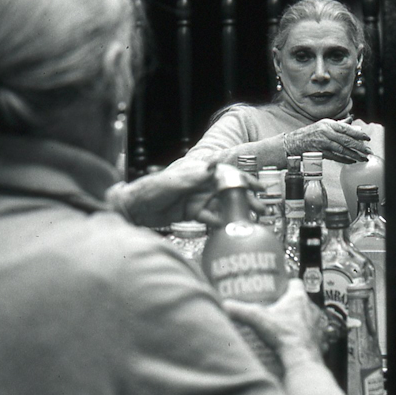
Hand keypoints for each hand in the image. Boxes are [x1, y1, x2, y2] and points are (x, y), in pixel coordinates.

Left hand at [108, 160, 264, 227]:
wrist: (133, 207)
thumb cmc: (150, 189)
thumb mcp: (173, 182)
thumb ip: (194, 178)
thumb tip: (214, 166)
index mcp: (198, 173)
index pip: (226, 173)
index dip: (244, 179)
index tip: (260, 186)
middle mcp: (200, 186)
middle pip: (228, 191)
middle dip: (246, 198)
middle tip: (261, 209)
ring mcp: (196, 200)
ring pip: (221, 205)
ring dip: (235, 212)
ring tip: (250, 221)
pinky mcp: (191, 213)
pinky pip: (209, 218)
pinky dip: (218, 223)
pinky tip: (228, 228)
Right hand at [222, 279, 323, 367]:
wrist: (301, 359)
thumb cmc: (284, 336)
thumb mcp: (257, 319)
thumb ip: (239, 310)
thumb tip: (225, 305)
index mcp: (298, 298)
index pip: (296, 283)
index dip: (287, 284)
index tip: (278, 287)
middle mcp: (311, 309)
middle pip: (301, 301)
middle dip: (290, 304)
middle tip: (277, 308)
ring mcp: (317, 325)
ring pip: (309, 317)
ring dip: (300, 320)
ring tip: (285, 325)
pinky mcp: (319, 340)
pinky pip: (313, 335)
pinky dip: (305, 337)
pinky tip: (295, 341)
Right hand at [283, 119, 371, 163]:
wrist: (293, 142)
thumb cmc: (309, 133)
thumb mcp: (323, 125)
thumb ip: (338, 124)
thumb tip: (351, 122)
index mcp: (328, 124)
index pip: (346, 129)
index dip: (358, 134)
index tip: (367, 138)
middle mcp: (326, 132)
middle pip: (346, 140)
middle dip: (359, 147)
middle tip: (368, 151)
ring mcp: (322, 143)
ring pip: (342, 150)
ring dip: (354, 155)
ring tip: (363, 158)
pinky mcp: (320, 152)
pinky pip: (335, 157)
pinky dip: (344, 160)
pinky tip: (351, 161)